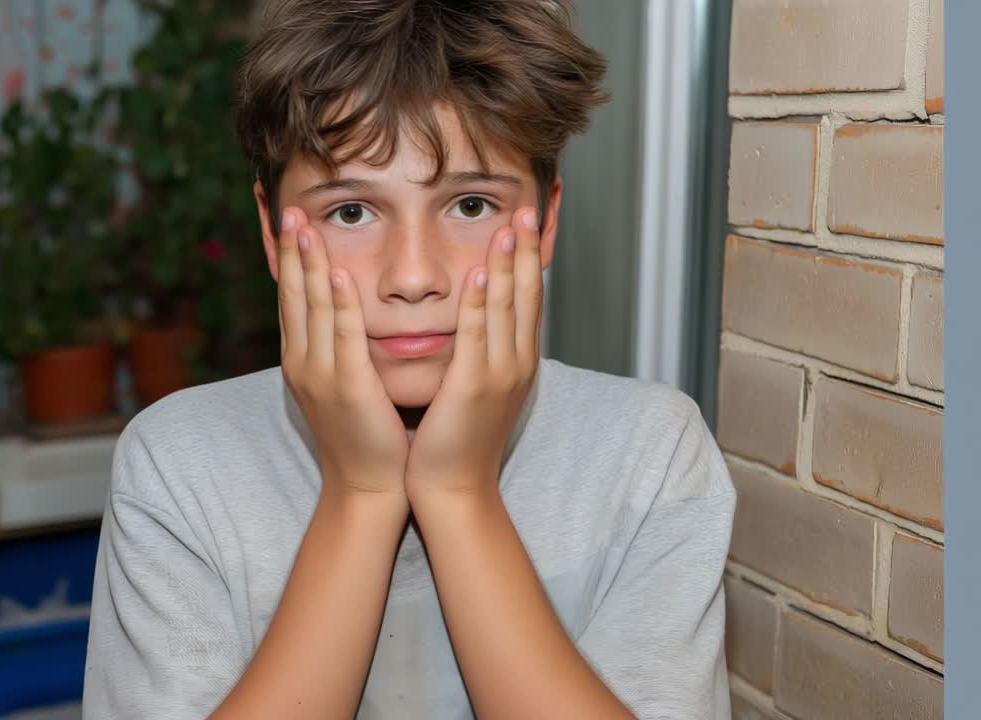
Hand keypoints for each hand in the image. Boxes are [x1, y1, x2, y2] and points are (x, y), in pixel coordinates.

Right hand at [277, 207, 409, 497]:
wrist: (368, 487)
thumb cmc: (366, 435)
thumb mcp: (346, 383)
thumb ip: (342, 348)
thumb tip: (346, 315)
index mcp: (303, 361)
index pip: (292, 300)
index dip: (289, 261)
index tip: (289, 223)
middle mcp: (304, 363)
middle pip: (293, 296)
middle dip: (291, 252)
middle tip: (288, 210)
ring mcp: (321, 376)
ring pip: (312, 309)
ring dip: (309, 265)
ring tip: (306, 227)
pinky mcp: (347, 388)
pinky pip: (342, 338)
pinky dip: (338, 305)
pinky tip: (338, 276)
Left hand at [404, 207, 543, 499]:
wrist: (453, 488)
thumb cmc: (456, 440)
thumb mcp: (474, 387)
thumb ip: (478, 352)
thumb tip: (474, 322)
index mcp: (516, 362)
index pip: (527, 299)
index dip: (527, 260)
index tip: (524, 223)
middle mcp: (516, 363)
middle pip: (527, 295)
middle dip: (526, 250)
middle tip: (527, 208)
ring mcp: (500, 375)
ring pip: (508, 309)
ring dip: (508, 264)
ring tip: (509, 226)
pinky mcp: (475, 387)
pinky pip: (479, 336)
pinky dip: (483, 304)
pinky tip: (482, 274)